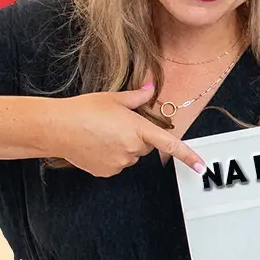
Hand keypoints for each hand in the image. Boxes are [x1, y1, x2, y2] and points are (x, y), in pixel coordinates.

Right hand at [47, 83, 205, 176]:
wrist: (57, 128)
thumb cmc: (85, 109)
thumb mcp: (113, 98)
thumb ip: (137, 96)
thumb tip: (151, 87)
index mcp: (138, 129)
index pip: (169, 144)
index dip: (188, 156)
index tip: (201, 167)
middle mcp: (132, 149)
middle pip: (146, 145)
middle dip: (138, 136)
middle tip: (118, 124)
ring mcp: (119, 163)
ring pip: (131, 155)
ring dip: (124, 146)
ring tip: (102, 132)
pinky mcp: (106, 172)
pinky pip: (117, 164)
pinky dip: (111, 155)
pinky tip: (96, 144)